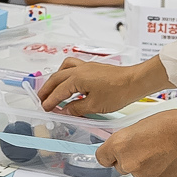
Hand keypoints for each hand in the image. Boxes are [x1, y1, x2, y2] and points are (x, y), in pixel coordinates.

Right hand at [39, 56, 156, 116]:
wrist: (135, 81)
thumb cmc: (118, 92)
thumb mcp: (95, 106)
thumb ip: (77, 108)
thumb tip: (65, 110)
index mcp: (77, 78)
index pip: (58, 92)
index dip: (50, 101)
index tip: (44, 109)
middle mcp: (79, 69)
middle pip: (56, 78)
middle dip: (47, 89)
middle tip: (41, 100)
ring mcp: (86, 66)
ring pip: (64, 69)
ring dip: (55, 79)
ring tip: (52, 89)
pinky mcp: (93, 67)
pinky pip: (73, 66)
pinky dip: (66, 73)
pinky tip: (70, 82)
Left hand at [95, 106, 176, 176]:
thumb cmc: (169, 125)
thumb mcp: (137, 126)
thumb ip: (124, 141)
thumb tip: (120, 150)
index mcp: (119, 145)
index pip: (102, 158)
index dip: (110, 155)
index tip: (113, 155)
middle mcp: (128, 163)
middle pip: (121, 167)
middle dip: (130, 160)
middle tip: (146, 149)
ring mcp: (143, 176)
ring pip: (139, 174)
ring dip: (146, 167)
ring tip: (160, 152)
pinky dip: (159, 173)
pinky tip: (167, 161)